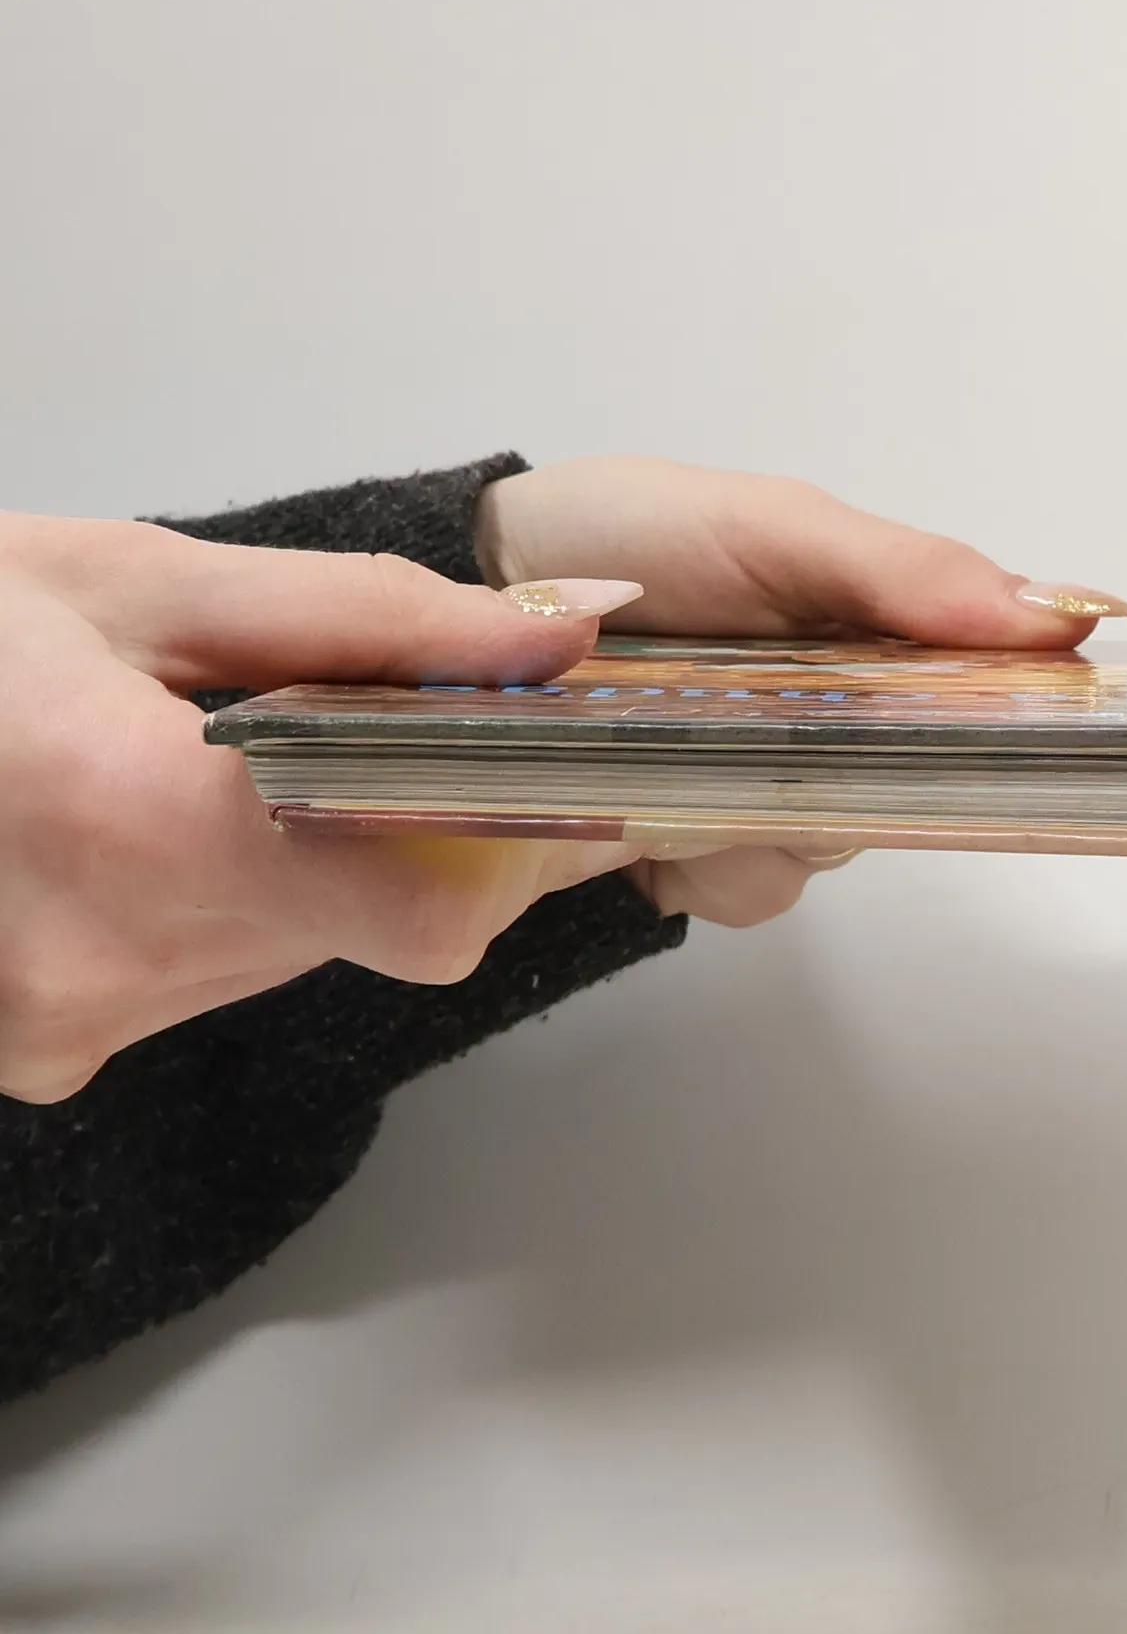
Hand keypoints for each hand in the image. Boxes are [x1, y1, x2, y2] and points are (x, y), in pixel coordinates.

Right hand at [0, 515, 639, 1102]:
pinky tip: (164, 823)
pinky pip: (221, 975)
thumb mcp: (144, 581)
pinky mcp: (46, 1053)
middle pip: (380, 927)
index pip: (424, 906)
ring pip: (307, 950)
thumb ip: (373, 620)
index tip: (537, 767)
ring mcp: (62, 1028)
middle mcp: (102, 963)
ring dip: (321, 862)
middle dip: (416, 828)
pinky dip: (242, 902)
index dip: (511, 841)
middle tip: (374, 725)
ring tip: (226, 762)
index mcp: (126, 820)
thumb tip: (568, 635)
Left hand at [474, 457, 1126, 925]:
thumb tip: (1065, 614)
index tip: (963, 736)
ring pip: (821, 854)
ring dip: (753, 821)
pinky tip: (644, 806)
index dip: (998, 733)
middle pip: (907, 798)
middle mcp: (846, 721)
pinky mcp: (702, 843)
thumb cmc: (638, 531)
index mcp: (886, 639)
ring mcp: (774, 786)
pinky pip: (741, 892)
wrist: (493, 578)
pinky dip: (694, 858)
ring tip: (673, 751)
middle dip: (836, 777)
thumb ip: (908, 573)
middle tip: (757, 720)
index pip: (996, 710)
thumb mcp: (777, 527)